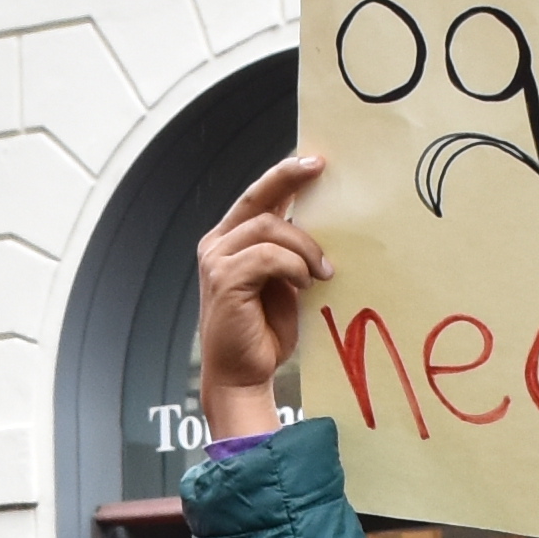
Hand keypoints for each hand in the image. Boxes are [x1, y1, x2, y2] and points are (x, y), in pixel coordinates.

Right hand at [195, 152, 329, 440]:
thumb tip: (322, 228)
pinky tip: (304, 283)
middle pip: (257, 198)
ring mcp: (216, 260)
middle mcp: (217, 244)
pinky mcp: (224, 279)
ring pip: (269, 227)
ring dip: (304, 247)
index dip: (283, 176)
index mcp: (230, 241)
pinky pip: (268, 256)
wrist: (242, 375)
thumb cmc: (262, 334)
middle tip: (320, 169)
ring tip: (321, 272)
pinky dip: (292, 266)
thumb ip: (290, 254)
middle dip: (289, 178)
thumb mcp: (284, 284)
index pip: (257, 198)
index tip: (314, 161)